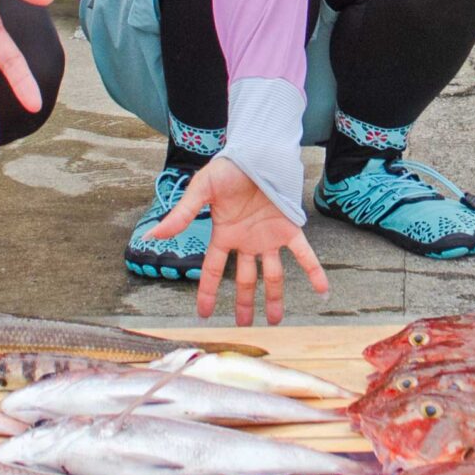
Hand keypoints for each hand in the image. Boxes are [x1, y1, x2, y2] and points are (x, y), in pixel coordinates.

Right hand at [152, 156, 330, 326]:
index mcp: (225, 234)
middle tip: (244, 325)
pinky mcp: (290, 227)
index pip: (214, 270)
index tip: (204, 314)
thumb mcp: (200, 191)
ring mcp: (269, 236)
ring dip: (275, 297)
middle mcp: (247, 241)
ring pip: (273, 274)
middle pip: (246, 278)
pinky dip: (313, 271)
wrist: (257, 149)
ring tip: (276, 320)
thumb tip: (152, 235)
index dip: (209, 292)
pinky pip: (303, 253)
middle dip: (245, 302)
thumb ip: (181, 216)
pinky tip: (322, 289)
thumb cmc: (227, 168)